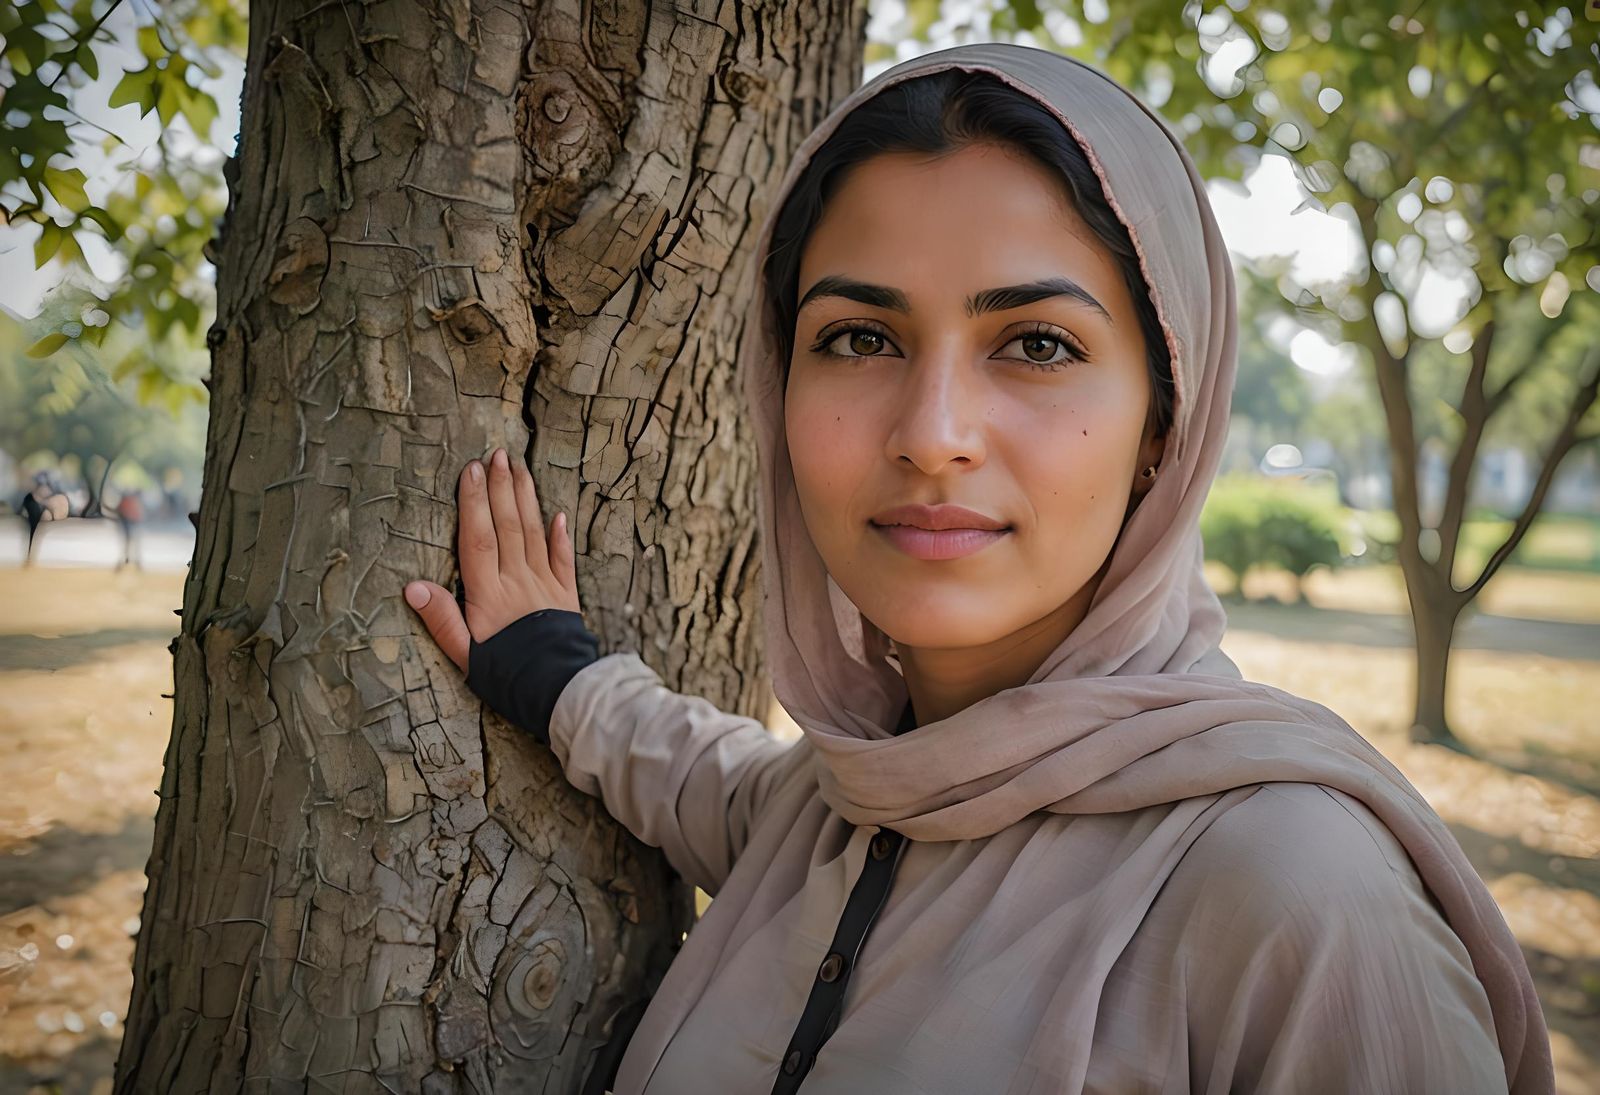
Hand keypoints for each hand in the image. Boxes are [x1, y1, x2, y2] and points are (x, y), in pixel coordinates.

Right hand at [404, 446, 580, 673]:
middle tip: (497, 455)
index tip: (471, 470)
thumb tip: (412, 586)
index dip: (473, 501)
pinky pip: (563, 560)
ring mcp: (545, 586)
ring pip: (534, 534)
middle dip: (501, 488)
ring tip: (519, 469)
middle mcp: (517, 582)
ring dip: (525, 499)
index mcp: (488, 594)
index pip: (478, 538)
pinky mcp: (567, 597)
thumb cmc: (506, 675)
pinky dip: (560, 535)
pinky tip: (557, 514)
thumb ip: (441, 619)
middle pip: (507, 526)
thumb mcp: (464, 655)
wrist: (558, 691)